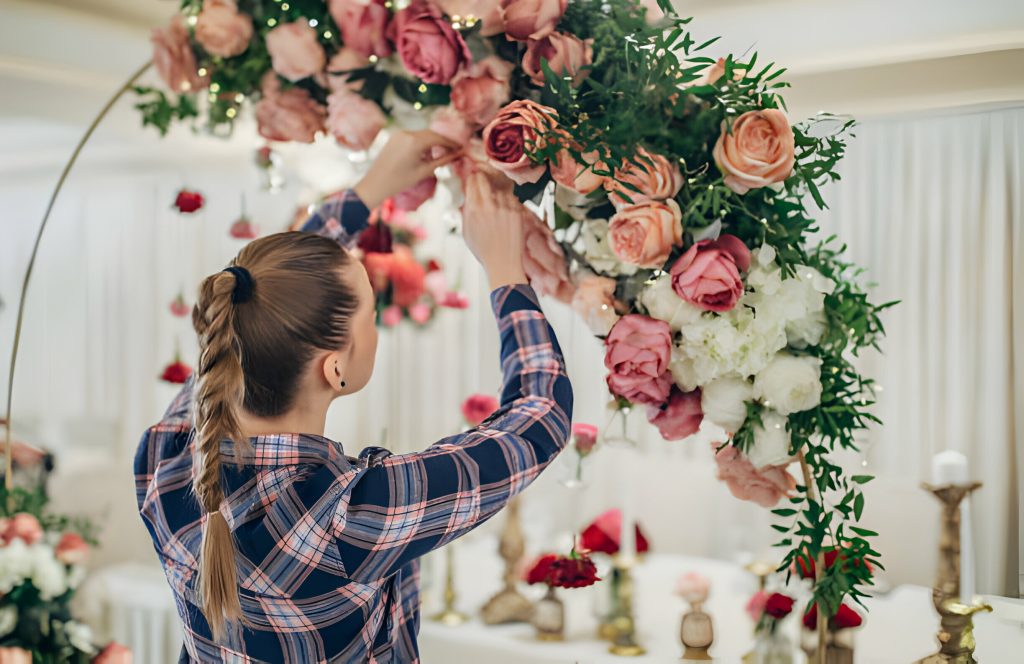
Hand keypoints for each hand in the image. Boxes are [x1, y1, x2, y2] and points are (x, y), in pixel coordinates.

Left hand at [353, 130, 460, 208]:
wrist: (375, 184)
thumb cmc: (400, 181)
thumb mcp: (424, 171)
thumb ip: (443, 161)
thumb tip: (459, 154)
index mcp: (414, 141)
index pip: (438, 138)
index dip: (451, 143)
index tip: (461, 148)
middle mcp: (407, 133)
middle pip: (431, 134)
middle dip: (442, 142)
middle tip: (453, 151)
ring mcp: (399, 134)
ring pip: (422, 135)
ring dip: (432, 142)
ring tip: (440, 154)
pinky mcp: (394, 137)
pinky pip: (412, 137)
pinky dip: (421, 143)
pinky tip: (425, 154)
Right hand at [462, 173, 528, 289]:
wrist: (503, 263)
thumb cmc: (484, 250)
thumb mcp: (466, 231)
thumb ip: (465, 211)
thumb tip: (465, 196)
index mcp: (474, 209)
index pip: (472, 181)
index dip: (471, 178)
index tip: (472, 178)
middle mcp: (489, 205)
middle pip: (484, 178)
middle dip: (481, 177)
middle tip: (481, 180)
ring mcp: (505, 207)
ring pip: (499, 188)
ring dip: (496, 191)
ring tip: (494, 204)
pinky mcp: (517, 211)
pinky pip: (511, 198)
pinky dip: (507, 201)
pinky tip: (504, 212)